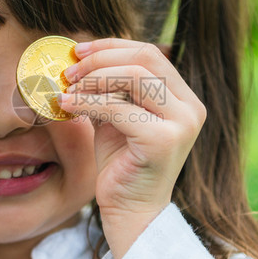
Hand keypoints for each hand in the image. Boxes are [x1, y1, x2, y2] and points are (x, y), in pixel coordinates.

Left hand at [58, 38, 205, 258]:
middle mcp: (191, 107)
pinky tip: (66, 105)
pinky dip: (88, 102)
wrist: (131, 212)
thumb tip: (82, 57)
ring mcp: (182, 124)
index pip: (151, 53)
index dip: (112, 46)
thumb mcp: (117, 116)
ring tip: (68, 88)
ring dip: (94, 79)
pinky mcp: (163, 141)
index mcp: (184, 98)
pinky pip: (119, 108)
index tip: (79, 51)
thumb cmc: (122, 165)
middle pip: (146, 58)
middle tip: (69, 71)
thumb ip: (112, 88)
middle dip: (101, 59)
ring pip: (135, 78)